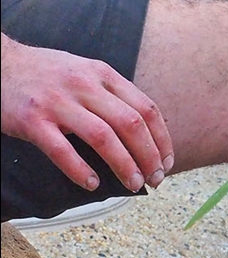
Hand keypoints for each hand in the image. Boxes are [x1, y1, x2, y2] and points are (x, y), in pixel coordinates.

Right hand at [0, 33, 173, 192]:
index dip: (162, 140)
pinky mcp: (31, 120)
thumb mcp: (85, 73)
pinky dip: (81, 171)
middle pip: (131, 124)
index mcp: (102, 74)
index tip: (166, 162)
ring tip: (133, 184)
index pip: (146, 109)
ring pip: (103, 138)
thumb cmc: (46, 75)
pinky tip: (93, 184)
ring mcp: (57, 102)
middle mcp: (83, 85)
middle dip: (149, 157)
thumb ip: (112, 96)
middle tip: (154, 179)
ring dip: (124, 166)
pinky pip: (62, 150)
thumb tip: (145, 135)